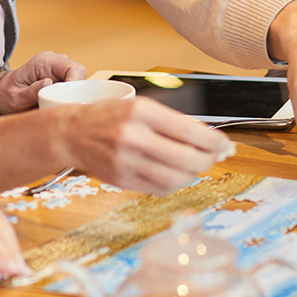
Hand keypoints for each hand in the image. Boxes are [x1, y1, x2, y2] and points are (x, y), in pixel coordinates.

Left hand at [0, 53, 87, 113]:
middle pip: (79, 74)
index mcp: (44, 62)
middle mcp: (55, 62)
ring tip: (57, 107)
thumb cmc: (6, 94)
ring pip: (79, 81)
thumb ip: (31, 91)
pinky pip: (73, 87)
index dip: (76, 84)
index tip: (68, 100)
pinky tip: (57, 105)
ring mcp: (59, 69)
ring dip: (72, 95)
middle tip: (62, 107)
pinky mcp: (61, 78)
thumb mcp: (15, 97)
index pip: (72, 68)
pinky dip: (69, 97)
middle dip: (76, 92)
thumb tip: (49, 83)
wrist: (1, 93)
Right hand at [56, 97, 231, 192]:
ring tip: (195, 166)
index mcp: (141, 111)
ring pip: (175, 177)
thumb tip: (206, 139)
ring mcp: (126, 161)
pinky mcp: (121, 180)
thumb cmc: (109, 117)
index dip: (212, 140)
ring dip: (192, 174)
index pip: (188, 129)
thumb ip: (171, 123)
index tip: (223, 143)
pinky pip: (159, 189)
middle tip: (213, 157)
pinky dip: (174, 184)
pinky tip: (176, 175)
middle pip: (185, 157)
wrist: (72, 133)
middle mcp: (133, 136)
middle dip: (207, 160)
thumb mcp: (140, 107)